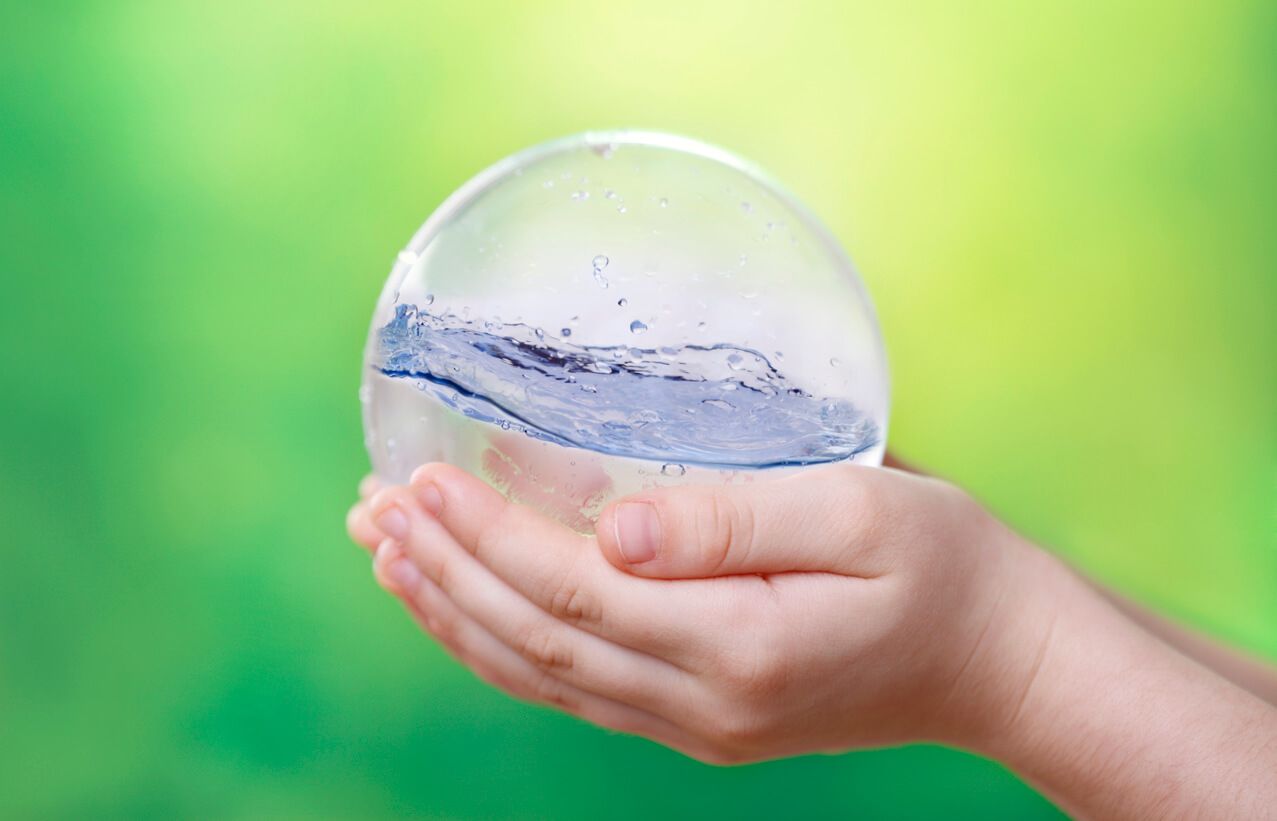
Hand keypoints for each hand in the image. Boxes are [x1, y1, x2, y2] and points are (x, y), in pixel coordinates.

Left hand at [347, 461, 1049, 761]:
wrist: (997, 659)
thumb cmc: (945, 563)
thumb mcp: (863, 508)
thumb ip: (732, 518)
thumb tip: (612, 525)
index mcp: (737, 643)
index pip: (572, 591)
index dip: (486, 535)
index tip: (418, 477)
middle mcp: (700, 700)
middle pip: (534, 639)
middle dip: (444, 571)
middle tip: (372, 511)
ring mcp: (695, 722)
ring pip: (541, 674)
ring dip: (455, 612)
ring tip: (389, 555)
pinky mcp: (699, 719)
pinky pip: (575, 689)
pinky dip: (504, 646)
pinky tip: (467, 607)